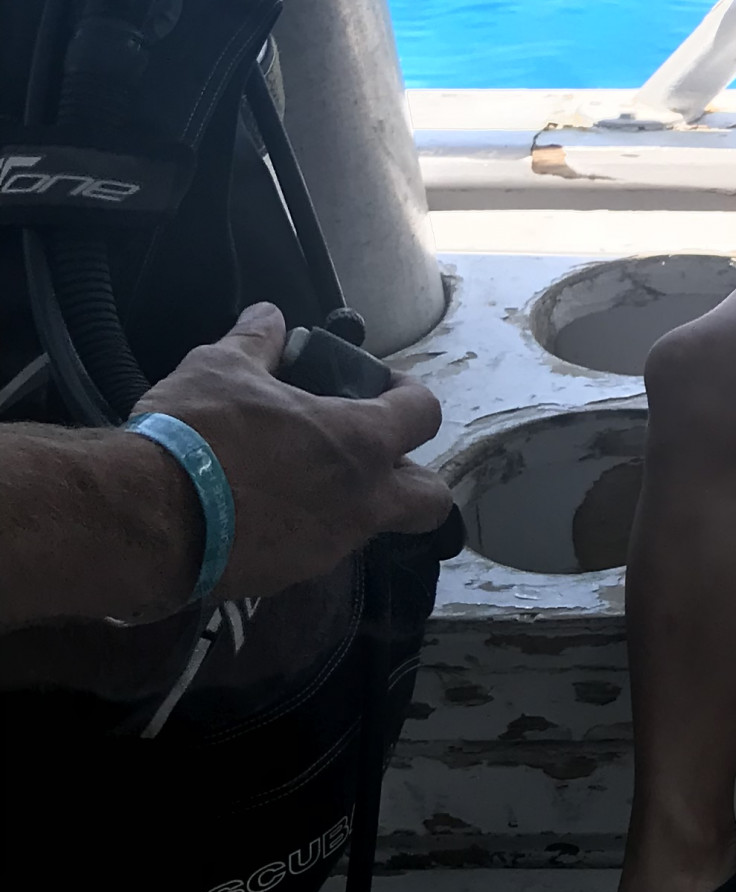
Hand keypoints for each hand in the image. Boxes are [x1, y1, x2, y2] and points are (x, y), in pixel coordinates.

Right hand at [133, 302, 453, 601]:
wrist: (149, 520)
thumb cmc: (199, 434)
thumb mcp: (221, 368)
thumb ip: (256, 341)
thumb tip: (268, 314)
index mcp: (360, 442)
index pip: (424, 414)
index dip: (410, 395)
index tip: (385, 388)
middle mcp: (362, 500)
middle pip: (430, 500)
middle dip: (415, 479)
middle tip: (371, 456)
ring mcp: (330, 546)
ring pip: (371, 528)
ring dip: (352, 504)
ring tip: (300, 479)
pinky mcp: (291, 578)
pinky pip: (318, 551)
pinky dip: (304, 531)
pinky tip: (262, 512)